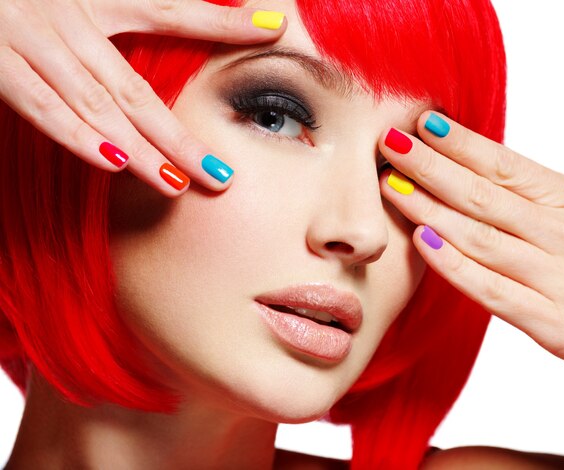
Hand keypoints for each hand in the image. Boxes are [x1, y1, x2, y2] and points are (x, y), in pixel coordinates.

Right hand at [0, 0, 286, 195]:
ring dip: (143, 150)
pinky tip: (114, 164)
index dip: (225, 24)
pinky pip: (39, 103)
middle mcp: (71, 16)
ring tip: (181, 185)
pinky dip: (75, 134)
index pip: (174, 11)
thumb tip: (146, 77)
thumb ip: (115, 20)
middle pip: (139, 90)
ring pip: (100, 105)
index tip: (276, 30)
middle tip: (223, 177)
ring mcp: (32, 36)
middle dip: (183, 137)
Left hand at [379, 112, 563, 388]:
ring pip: (480, 236)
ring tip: (391, 186)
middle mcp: (562, 234)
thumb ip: (534, 199)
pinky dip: (455, 265)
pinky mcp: (552, 323)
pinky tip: (423, 241)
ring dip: (430, 208)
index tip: (421, 122)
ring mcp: (556, 278)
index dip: (461, 143)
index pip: (505, 165)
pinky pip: (492, 290)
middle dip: (431, 166)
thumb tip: (476, 169)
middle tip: (389, 143)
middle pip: (483, 194)